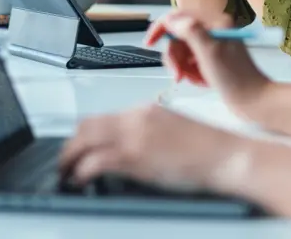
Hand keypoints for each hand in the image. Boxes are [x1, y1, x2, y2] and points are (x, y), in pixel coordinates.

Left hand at [59, 104, 247, 189]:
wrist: (225, 155)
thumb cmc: (208, 148)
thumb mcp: (173, 131)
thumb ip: (150, 134)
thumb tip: (132, 147)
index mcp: (146, 110)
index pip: (103, 117)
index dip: (85, 134)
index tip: (79, 147)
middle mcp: (137, 118)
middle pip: (88, 125)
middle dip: (71, 144)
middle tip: (65, 161)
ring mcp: (135, 136)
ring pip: (86, 139)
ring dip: (70, 157)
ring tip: (66, 172)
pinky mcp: (136, 156)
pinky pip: (96, 160)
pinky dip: (82, 170)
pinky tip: (79, 179)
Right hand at [146, 10, 270, 118]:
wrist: (254, 101)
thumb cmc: (235, 78)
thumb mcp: (209, 52)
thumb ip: (190, 31)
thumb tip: (171, 19)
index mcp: (214, 22)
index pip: (179, 16)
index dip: (161, 27)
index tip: (149, 43)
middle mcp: (213, 30)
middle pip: (178, 36)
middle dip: (175, 57)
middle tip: (179, 75)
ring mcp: (212, 46)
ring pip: (182, 51)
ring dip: (183, 68)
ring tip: (195, 80)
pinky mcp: (212, 60)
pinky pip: (190, 63)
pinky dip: (191, 74)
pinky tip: (202, 82)